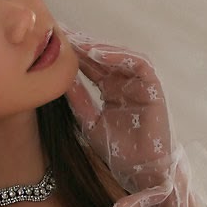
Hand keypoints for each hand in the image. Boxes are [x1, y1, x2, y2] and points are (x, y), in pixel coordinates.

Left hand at [61, 27, 177, 194]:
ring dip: (100, 48)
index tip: (53, 45)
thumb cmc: (117, 151)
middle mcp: (125, 84)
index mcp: (111, 90)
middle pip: (104, 58)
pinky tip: (99, 54)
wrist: (139, 172)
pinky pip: (139, 65)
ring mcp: (140, 85)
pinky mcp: (153, 88)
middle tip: (63, 34)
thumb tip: (59, 79)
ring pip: (120, 57)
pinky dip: (119, 57)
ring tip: (79, 43)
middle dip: (84, 46)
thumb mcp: (89, 121)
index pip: (92, 67)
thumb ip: (78, 100)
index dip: (75, 56)